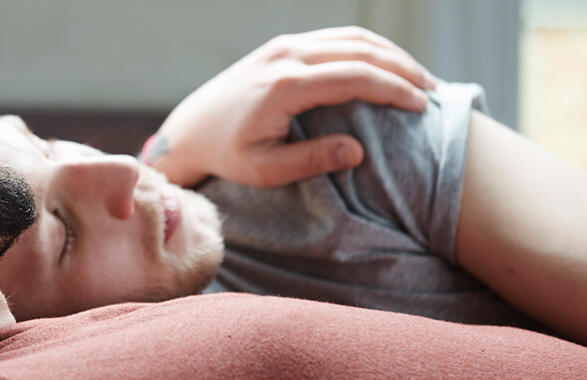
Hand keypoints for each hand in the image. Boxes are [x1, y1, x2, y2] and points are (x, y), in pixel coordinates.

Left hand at [150, 26, 436, 187]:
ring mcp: (284, 45)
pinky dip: (369, 50)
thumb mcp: (265, 170)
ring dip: (390, 55)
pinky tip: (388, 68)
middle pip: (361, 51)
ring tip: (419, 80)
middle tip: (433, 93)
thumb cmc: (227, 155)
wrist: (191, 129)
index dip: (394, 89)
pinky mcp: (283, 45)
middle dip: (403, 69)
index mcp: (284, 86)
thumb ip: (311, 161)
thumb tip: (358, 150)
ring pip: (352, 38)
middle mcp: (286, 55)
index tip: (423, 106)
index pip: (355, 77)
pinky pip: (336, 38)